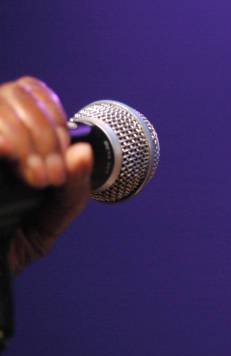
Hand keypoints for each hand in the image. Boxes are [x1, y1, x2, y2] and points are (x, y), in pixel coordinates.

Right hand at [0, 77, 92, 273]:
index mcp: (11, 142)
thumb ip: (71, 190)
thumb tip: (83, 152)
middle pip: (13, 93)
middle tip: (51, 176)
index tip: (63, 158)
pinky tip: (14, 159)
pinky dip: (4, 138)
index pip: (29, 92)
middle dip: (44, 132)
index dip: (52, 115)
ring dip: (27, 137)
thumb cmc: (9, 249)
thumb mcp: (49, 221)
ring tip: (36, 179)